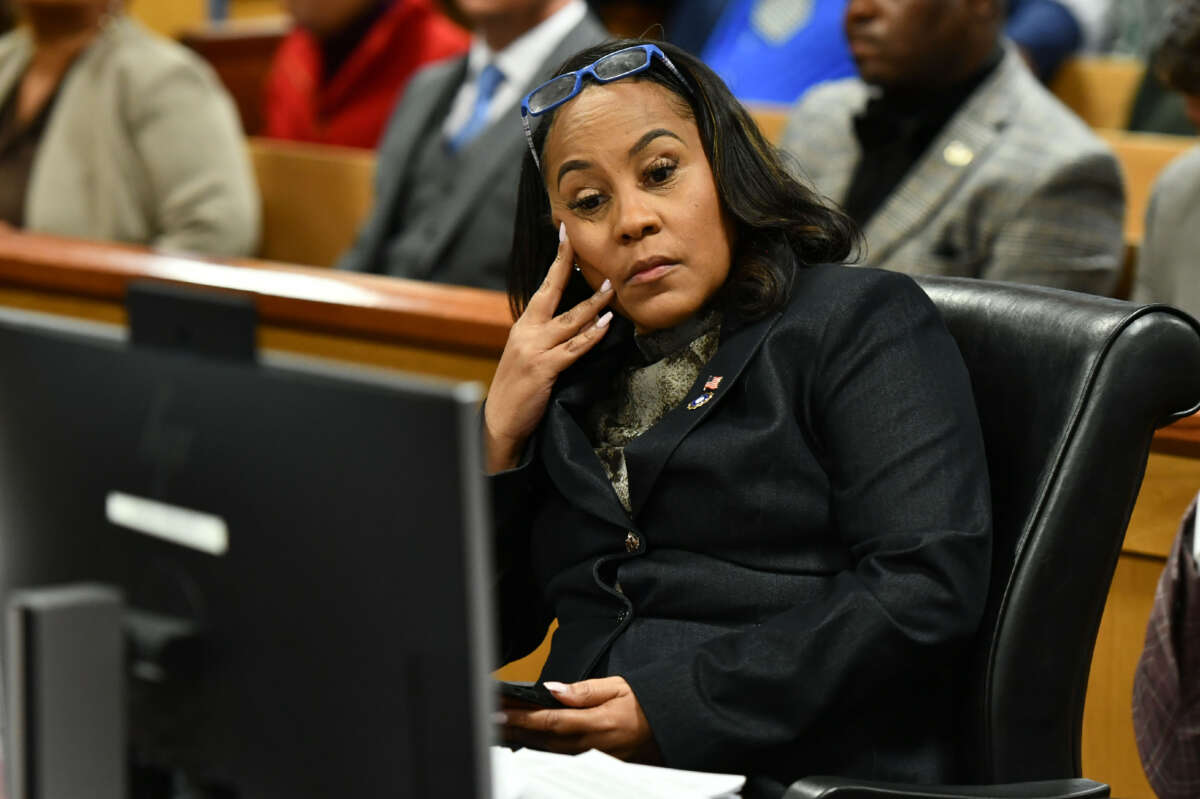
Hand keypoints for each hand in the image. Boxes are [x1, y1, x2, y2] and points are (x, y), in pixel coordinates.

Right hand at [484, 223, 613, 472]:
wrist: (500, 421)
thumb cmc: (517, 390)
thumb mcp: (526, 356)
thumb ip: (545, 337)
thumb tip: (574, 319)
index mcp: (524, 327)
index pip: (543, 287)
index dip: (556, 261)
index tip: (566, 235)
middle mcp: (526, 332)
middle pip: (551, 292)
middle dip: (566, 264)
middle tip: (583, 242)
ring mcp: (534, 349)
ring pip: (569, 320)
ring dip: (593, 303)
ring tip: (612, 287)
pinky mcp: (544, 369)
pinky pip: (573, 348)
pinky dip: (591, 335)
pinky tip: (605, 325)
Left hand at [500, 676, 661, 763]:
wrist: (668, 727)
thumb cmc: (644, 703)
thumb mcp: (618, 686)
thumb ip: (584, 690)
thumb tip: (554, 690)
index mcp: (597, 723)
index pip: (550, 721)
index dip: (523, 718)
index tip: (500, 713)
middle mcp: (591, 745)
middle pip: (543, 739)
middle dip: (515, 729)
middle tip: (490, 719)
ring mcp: (591, 757)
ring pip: (549, 750)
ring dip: (523, 739)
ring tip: (500, 728)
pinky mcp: (593, 762)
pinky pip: (560, 756)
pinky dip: (540, 747)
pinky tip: (526, 740)